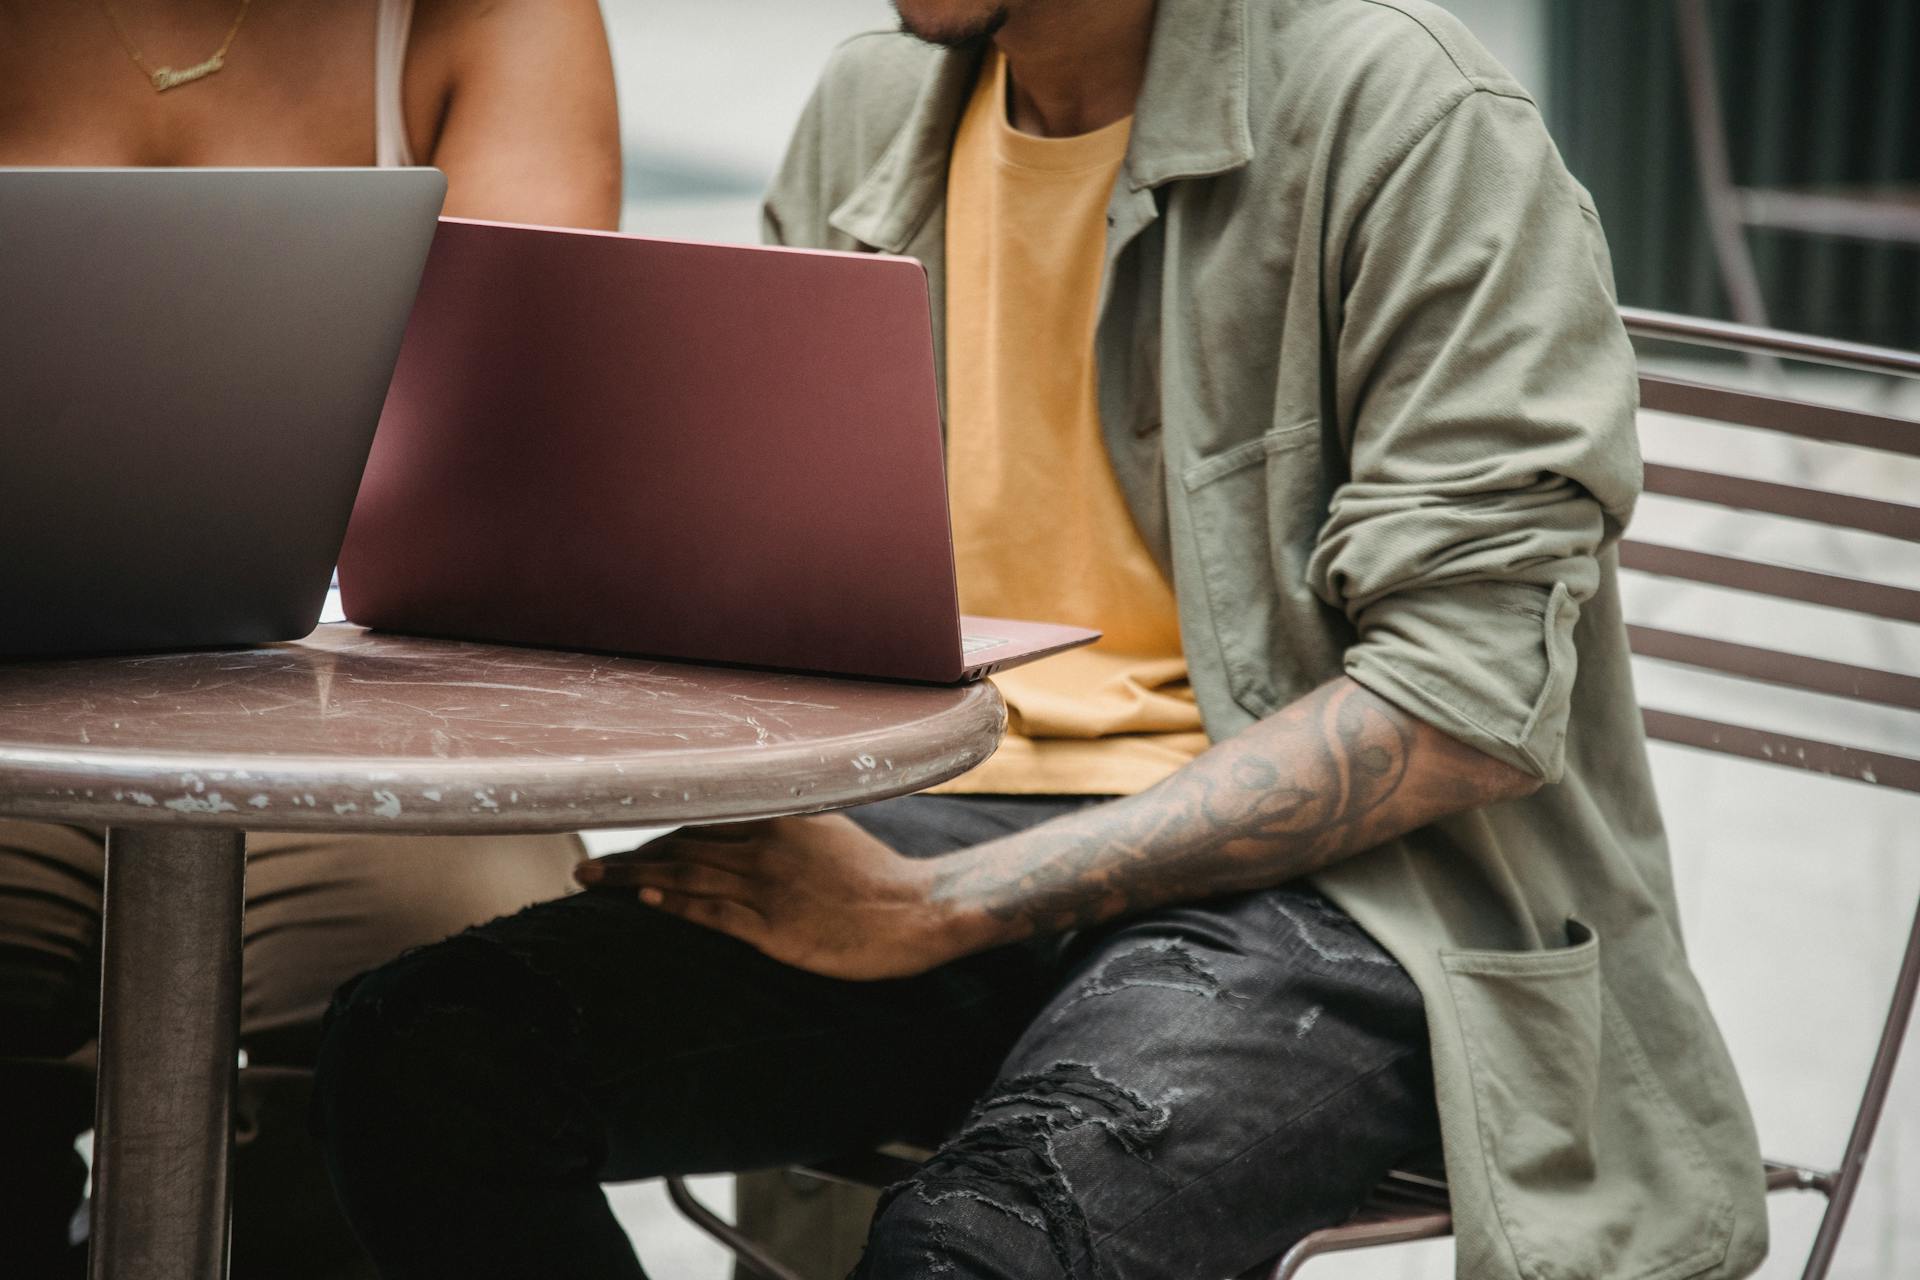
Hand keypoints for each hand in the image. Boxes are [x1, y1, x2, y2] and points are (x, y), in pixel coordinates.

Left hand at [573, 815, 957, 979]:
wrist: (917, 912)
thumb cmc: (879, 878)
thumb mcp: (831, 833)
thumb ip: (788, 830)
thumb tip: (755, 830)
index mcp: (780, 821)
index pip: (702, 822)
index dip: (658, 835)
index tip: (624, 844)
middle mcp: (766, 849)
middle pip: (681, 847)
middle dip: (627, 856)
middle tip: (585, 868)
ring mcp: (767, 888)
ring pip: (685, 876)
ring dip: (631, 879)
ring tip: (590, 882)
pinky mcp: (773, 929)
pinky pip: (711, 912)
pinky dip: (673, 903)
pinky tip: (643, 899)